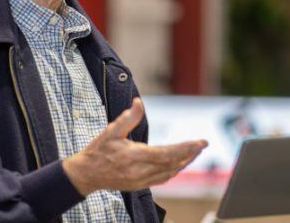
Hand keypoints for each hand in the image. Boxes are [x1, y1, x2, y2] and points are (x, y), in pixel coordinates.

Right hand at [63, 98, 207, 195]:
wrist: (86, 175)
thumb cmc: (98, 151)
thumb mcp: (110, 131)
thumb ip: (128, 118)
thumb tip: (139, 102)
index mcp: (134, 157)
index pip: (167, 153)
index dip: (185, 149)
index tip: (199, 143)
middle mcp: (140, 171)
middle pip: (173, 164)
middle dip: (190, 154)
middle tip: (203, 144)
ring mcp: (140, 181)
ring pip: (170, 172)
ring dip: (184, 162)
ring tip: (195, 152)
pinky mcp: (140, 185)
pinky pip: (162, 178)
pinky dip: (174, 170)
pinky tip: (180, 163)